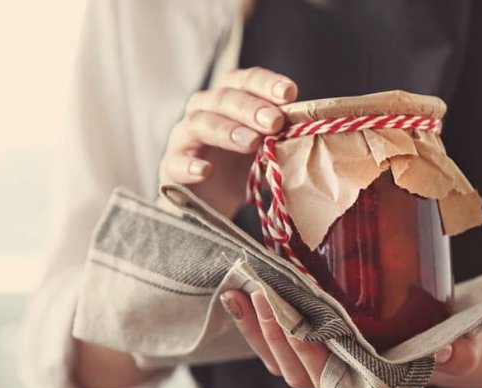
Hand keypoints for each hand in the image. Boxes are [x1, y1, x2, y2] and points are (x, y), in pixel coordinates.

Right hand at [159, 67, 297, 217]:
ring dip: (227, 130)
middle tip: (275, 122)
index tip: (289, 92)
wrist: (204, 212)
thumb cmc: (235, 176)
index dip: (264, 83)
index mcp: (226, 105)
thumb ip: (280, 142)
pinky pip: (175, 162)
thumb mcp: (262, 155)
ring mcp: (183, 141)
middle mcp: (202, 114)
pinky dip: (189, 165)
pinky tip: (206, 171)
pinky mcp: (170, 169)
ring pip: (199, 123)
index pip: (243, 82)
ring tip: (251, 144)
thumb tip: (311, 134)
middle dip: (250, 107)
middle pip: (221, 99)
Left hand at [221, 289, 481, 387]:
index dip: (309, 352)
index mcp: (366, 386)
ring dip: (255, 328)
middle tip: (263, 294)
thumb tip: (450, 352)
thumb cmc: (441, 349)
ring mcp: (315, 366)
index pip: (330, 376)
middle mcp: (335, 380)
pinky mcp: (304, 349)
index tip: (295, 320)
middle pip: (293, 368)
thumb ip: (457, 354)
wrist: (431, 347)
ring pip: (275, 359)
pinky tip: (238, 296)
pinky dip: (251, 324)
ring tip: (241, 292)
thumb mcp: (459, 350)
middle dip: (275, 333)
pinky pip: (271, 346)